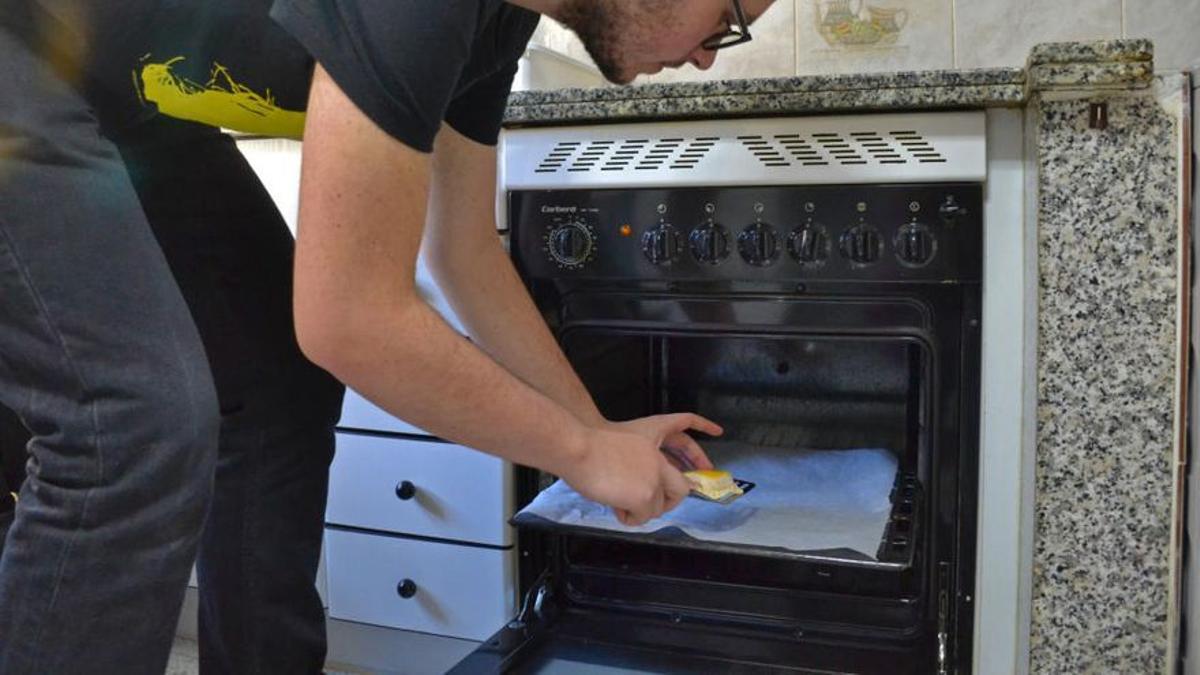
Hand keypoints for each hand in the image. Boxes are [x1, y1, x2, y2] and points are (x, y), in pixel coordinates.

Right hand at [558, 413, 723, 525]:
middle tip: (648, 508)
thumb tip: (637, 487)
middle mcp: (658, 462)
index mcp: (652, 446)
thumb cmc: (588, 448)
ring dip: (640, 511)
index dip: (689, 462)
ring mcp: (653, 480)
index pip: (680, 450)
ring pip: (658, 508)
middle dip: (669, 503)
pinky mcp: (644, 496)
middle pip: (681, 490)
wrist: (578, 449)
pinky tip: (615, 507)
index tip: (708, 450)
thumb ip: (636, 465)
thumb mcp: (621, 450)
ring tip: (619, 503)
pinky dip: (629, 518)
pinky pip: (642, 518)